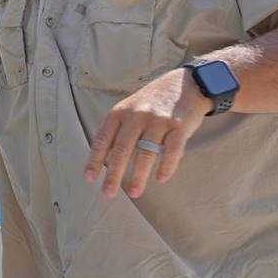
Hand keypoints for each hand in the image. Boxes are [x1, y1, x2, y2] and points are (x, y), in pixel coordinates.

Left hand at [83, 68, 213, 198]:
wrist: (187, 83)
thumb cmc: (152, 102)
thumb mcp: (128, 110)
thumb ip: (116, 131)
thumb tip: (102, 160)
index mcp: (120, 113)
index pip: (103, 140)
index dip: (95, 160)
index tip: (89, 179)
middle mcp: (137, 116)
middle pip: (122, 149)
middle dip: (114, 174)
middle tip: (108, 193)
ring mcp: (158, 120)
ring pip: (146, 152)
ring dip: (139, 176)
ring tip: (134, 193)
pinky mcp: (179, 125)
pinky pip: (172, 149)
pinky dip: (167, 166)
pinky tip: (161, 178)